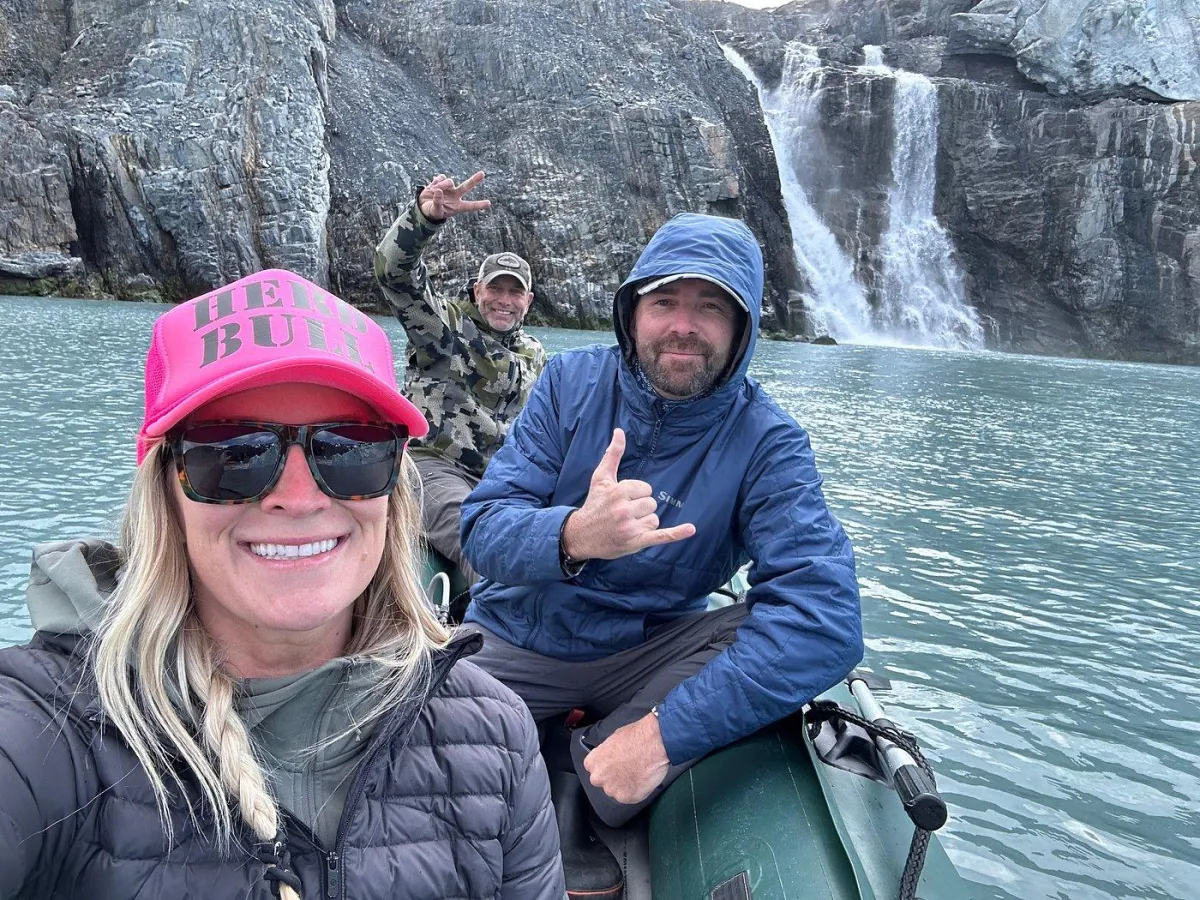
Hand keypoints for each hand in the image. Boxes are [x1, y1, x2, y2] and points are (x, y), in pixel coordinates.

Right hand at [418, 171, 490, 220]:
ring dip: (442, 185)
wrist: (423, 205)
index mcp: (457, 206)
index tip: (488, 204)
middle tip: (482, 174)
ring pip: (449, 181)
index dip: (479, 204)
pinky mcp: (441, 181)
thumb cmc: (432, 212)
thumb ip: (437, 203)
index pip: (470, 206)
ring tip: (433, 191)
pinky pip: (441, 178)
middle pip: (467, 186)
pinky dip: (435, 182)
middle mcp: (456, 196)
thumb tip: (439, 190)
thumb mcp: (435, 211)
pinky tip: (431, 188)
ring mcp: (449, 188)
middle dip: (474, 180)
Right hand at [562, 429, 695, 560]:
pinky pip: (661, 536)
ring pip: (654, 519)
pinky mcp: (636, 542)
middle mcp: (624, 510)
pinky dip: (676, 534)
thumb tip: (620, 431)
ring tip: (626, 526)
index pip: (646, 489)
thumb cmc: (594, 504)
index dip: (636, 495)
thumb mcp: (601, 478)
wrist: (581, 535)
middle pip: (651, 504)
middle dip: (640, 509)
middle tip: (622, 515)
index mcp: (618, 492)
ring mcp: (630, 528)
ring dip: (644, 523)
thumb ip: (613, 454)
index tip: (622, 501)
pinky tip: (690, 529)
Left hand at [582, 713, 669, 805]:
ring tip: (637, 773)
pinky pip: (631, 797)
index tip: (614, 764)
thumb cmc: (636, 736)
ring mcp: (613, 789)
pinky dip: (637, 791)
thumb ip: (606, 753)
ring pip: (617, 791)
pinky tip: (643, 779)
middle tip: (626, 769)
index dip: (606, 766)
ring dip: (625, 785)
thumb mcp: (613, 738)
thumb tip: (608, 756)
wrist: (654, 743)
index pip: (594, 769)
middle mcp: (599, 778)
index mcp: (592, 762)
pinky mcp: (628, 797)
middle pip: (604, 781)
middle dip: (613, 777)